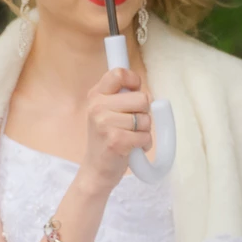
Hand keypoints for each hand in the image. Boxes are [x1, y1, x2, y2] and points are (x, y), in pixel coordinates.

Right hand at [81, 68, 152, 190]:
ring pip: (145, 119)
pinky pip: (145, 136)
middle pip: (142, 98)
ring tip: (129, 137)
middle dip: (143, 113)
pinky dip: (144, 144)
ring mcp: (104, 123)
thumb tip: (142, 86)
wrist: (97, 168)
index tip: (134, 92)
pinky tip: (130, 148)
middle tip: (131, 125)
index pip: (119, 73)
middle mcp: (97, 107)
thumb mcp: (109, 111)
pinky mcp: (115, 140)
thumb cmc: (109, 137)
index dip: (134, 81)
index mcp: (96, 95)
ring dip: (144, 131)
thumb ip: (122, 96)